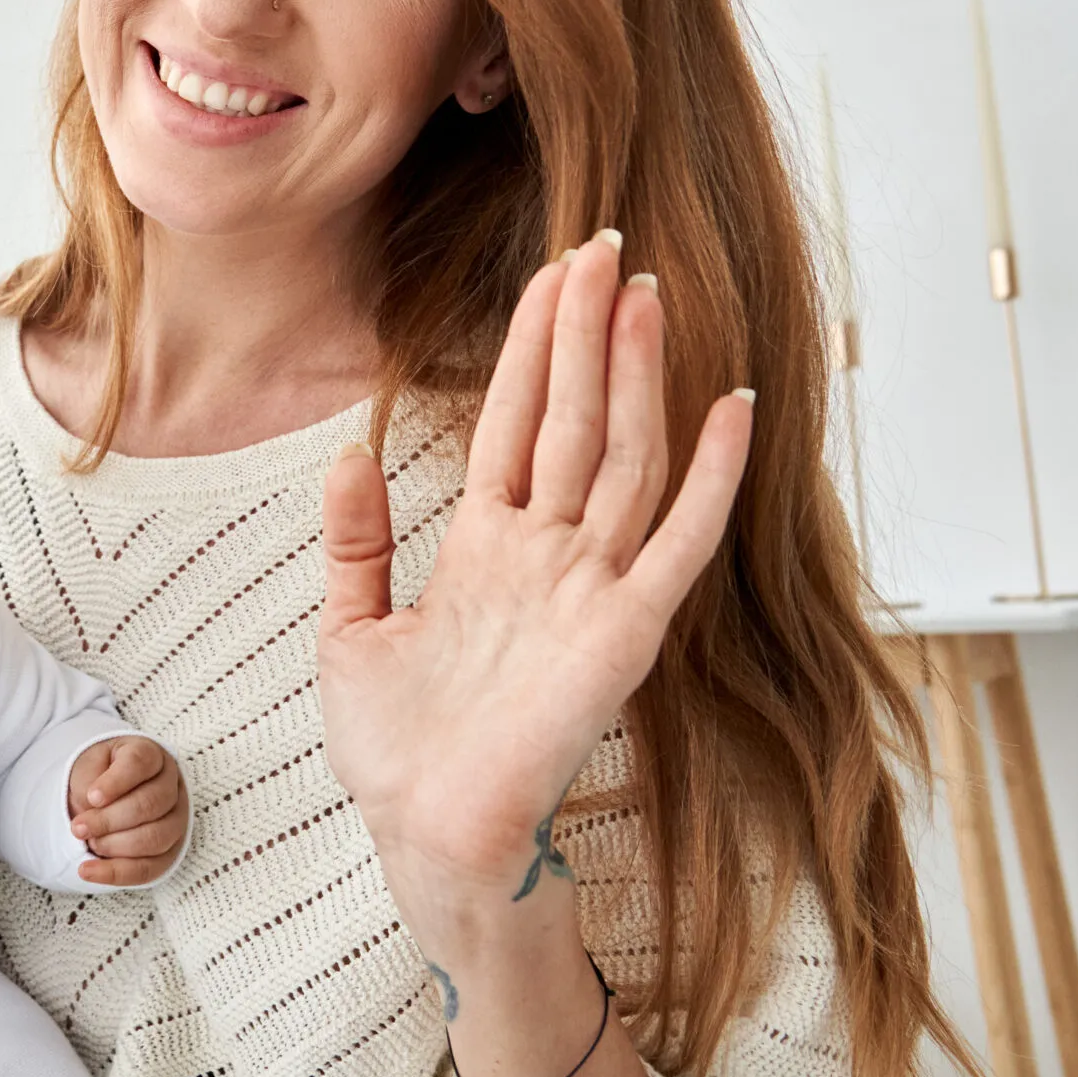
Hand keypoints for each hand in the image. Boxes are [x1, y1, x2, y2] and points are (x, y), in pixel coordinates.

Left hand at [67, 735, 187, 885]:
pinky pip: (148, 869)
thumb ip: (89, 783)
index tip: (91, 797)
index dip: (116, 782)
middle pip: (150, 804)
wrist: (104, 795)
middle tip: (78, 827)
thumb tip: (91, 814)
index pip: (140, 763)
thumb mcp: (89, 767)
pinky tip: (87, 871)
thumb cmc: (98, 776)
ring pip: (154, 838)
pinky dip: (115, 873)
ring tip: (89, 842)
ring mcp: (175, 821)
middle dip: (109, 820)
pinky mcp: (168, 852)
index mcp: (151, 755)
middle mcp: (171, 787)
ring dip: (114, 845)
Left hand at [315, 233, 752, 907]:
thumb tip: (349, 454)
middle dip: (586, 331)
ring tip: (646, 291)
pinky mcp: (627, 631)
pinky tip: (729, 408)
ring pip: (620, 454)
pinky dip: (709, 474)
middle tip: (604, 242)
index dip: (531, 346)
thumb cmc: (396, 753)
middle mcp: (547, 554)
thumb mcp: (351, 631)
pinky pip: (677, 539)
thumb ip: (355, 544)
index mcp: (486, 546)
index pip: (513, 420)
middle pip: (573, 416)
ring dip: (634, 373)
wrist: (427, 834)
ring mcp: (591, 586)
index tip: (552, 273)